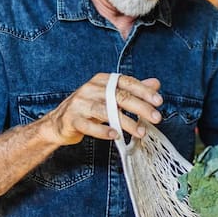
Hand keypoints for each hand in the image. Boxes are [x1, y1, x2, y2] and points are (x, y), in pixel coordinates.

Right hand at [46, 74, 162, 145]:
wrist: (58, 123)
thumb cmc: (89, 109)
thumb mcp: (110, 97)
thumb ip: (132, 90)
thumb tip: (155, 83)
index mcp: (102, 80)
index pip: (126, 82)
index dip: (143, 91)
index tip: (159, 101)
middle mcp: (91, 88)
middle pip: (119, 96)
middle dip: (140, 107)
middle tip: (156, 118)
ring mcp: (80, 103)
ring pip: (106, 111)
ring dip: (126, 122)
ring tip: (140, 132)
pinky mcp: (72, 119)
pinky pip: (89, 125)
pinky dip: (103, 130)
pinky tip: (115, 135)